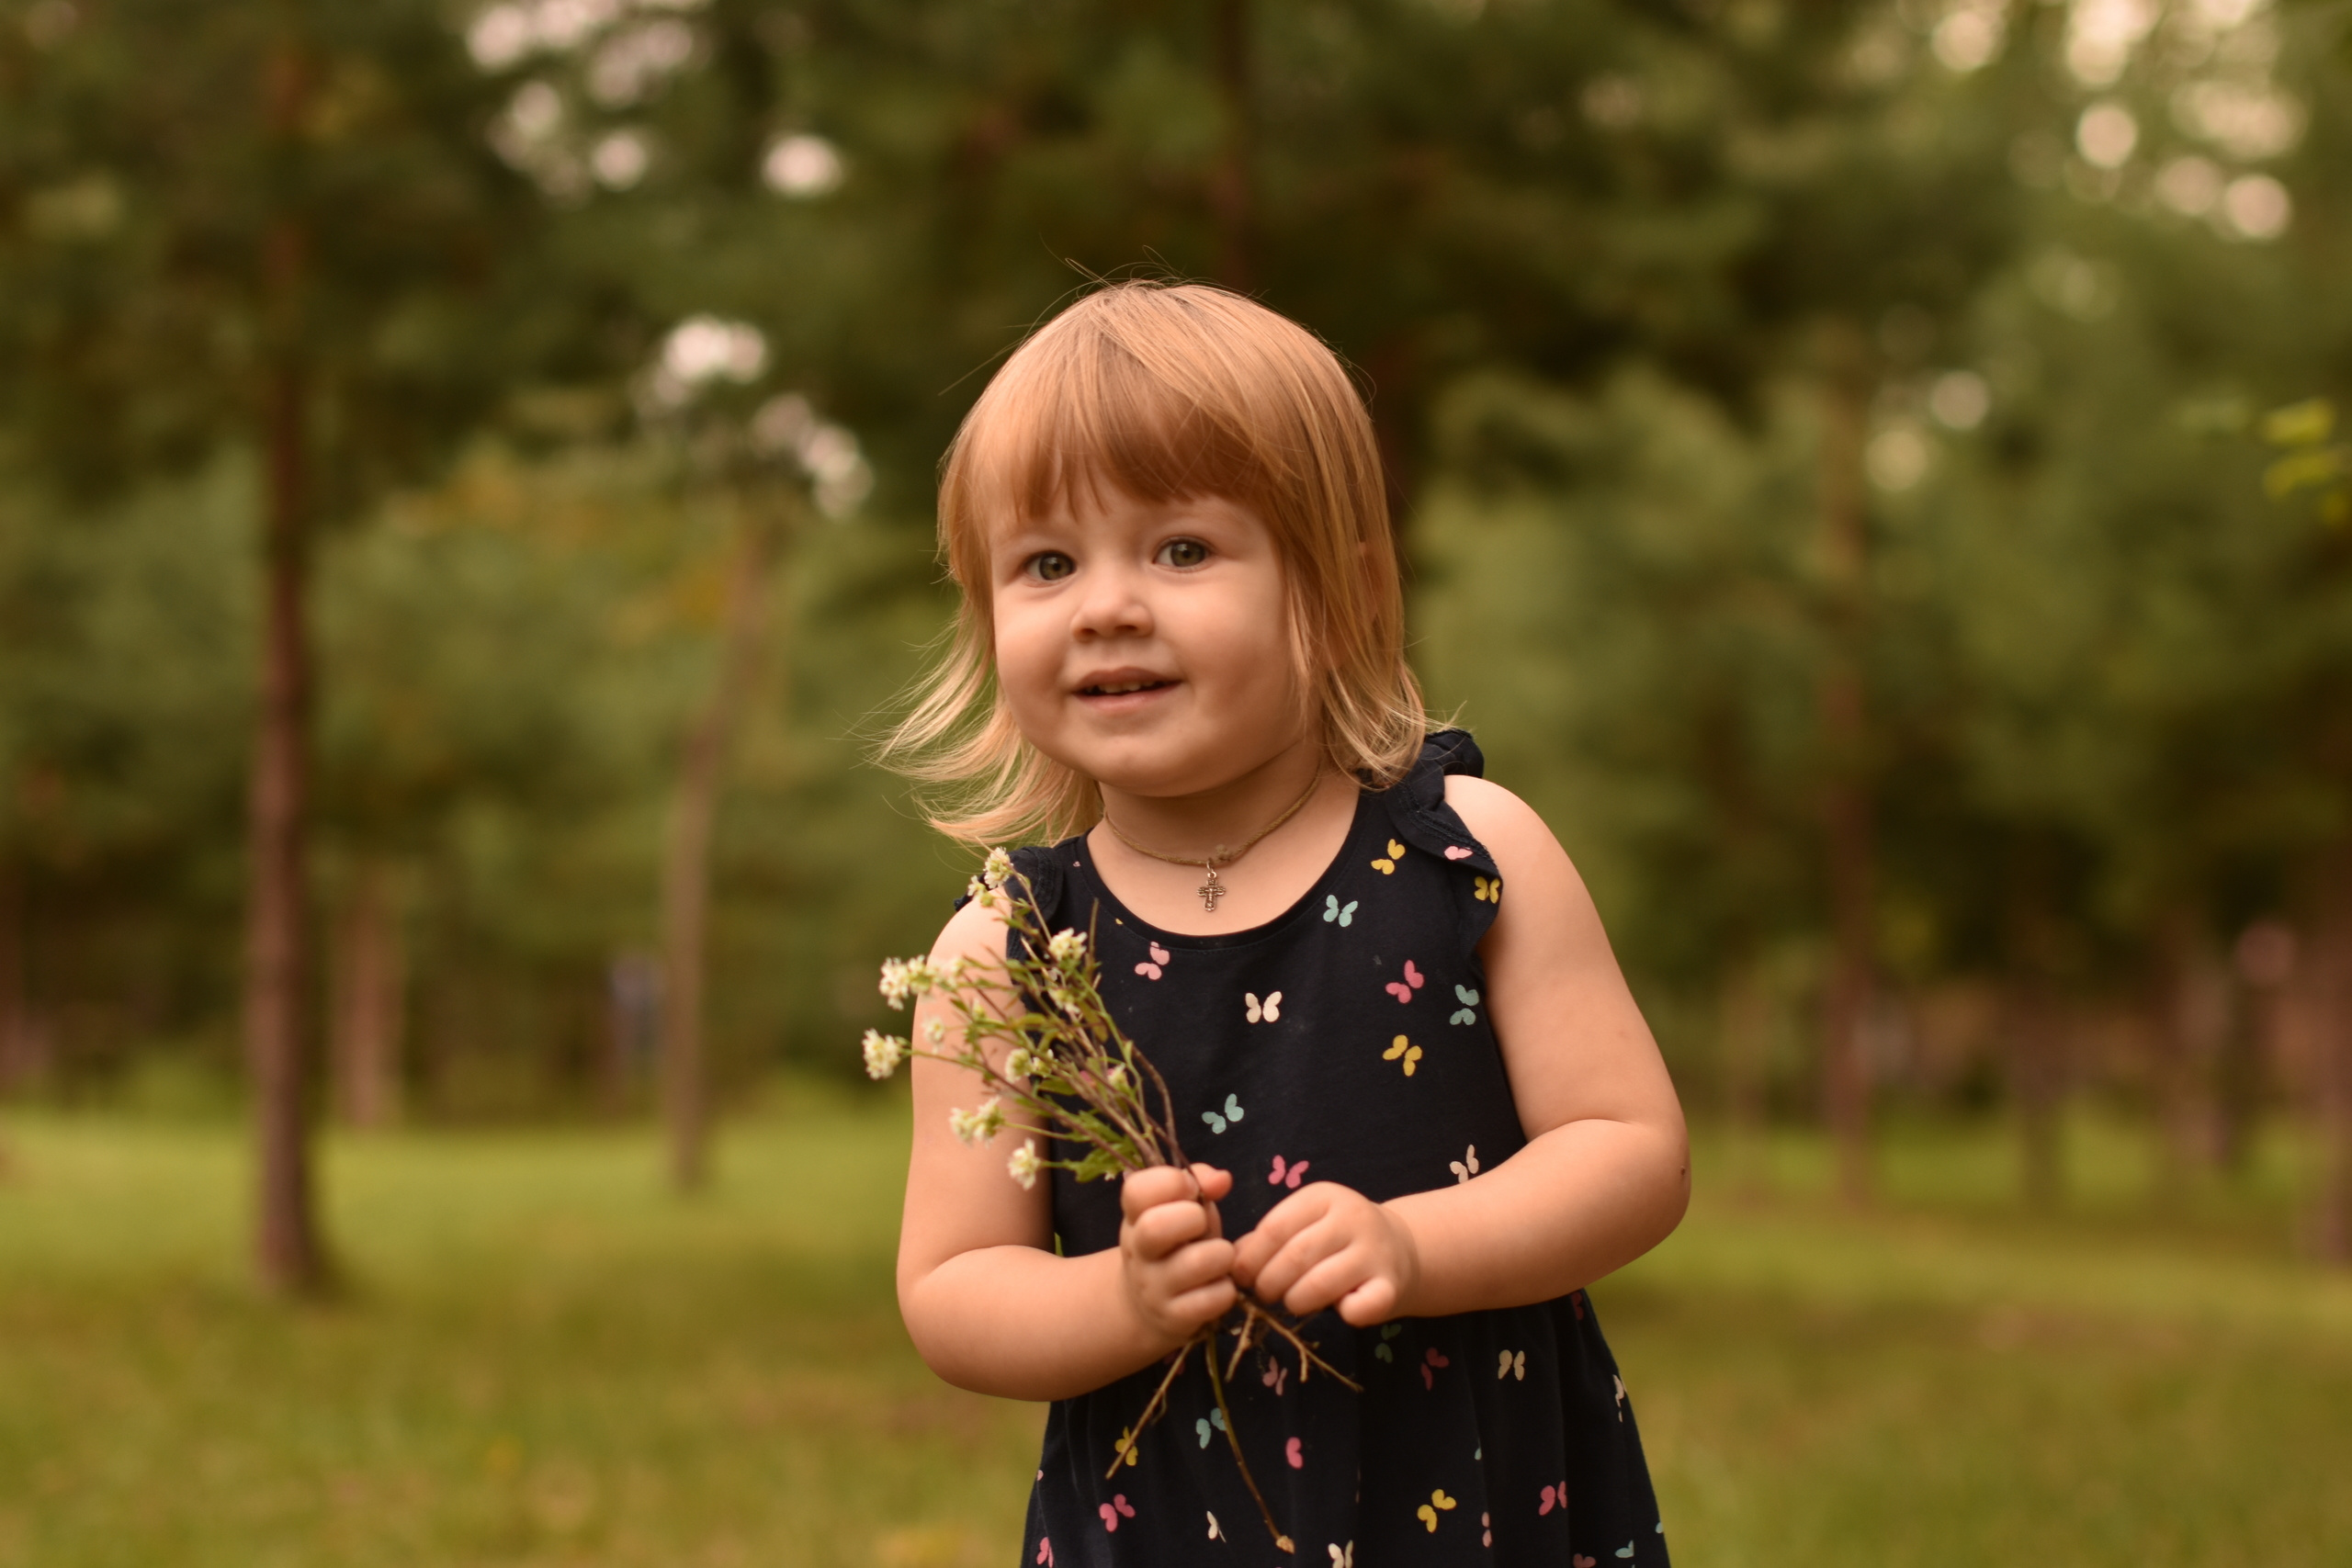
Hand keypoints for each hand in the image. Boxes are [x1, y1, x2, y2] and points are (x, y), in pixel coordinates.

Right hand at [1118, 1164, 1237, 1347]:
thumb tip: (1222, 1179)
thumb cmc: (1175, 1245)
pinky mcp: (1174, 1318)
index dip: (1171, 1183)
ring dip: (1221, 1255)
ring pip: (1196, 1263)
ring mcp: (1153, 1288)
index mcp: (1135, 1217)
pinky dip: (1226, 1290)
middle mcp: (1137, 1252)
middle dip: (1195, 1218)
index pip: (1137, 1190)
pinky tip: (1218, 1286)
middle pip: (1155, 1227)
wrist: (1147, 1307)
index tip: (1191, 1190)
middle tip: (1203, 1228)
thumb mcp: (1182, 1209)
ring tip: (1220, 1258)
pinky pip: (1213, 1298)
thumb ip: (1200, 1183)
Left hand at [1230, 1181, 1421, 1325]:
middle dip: (1268, 1283)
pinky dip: (1343, 1314)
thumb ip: (1267, 1238)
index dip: (1250, 1259)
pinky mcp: (1391, 1286)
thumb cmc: (1336, 1238)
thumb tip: (1231, 1260)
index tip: (1241, 1277)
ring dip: (1295, 1301)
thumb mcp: (1304, 1224)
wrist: (1400, 1247)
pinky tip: (1339, 1309)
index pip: (1274, 1228)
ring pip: (1320, 1284)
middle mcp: (1353, 1218)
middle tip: (1263, 1295)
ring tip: (1291, 1302)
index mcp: (1324, 1196)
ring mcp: (1375, 1252)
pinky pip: (1359, 1308)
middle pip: (1295, 1256)